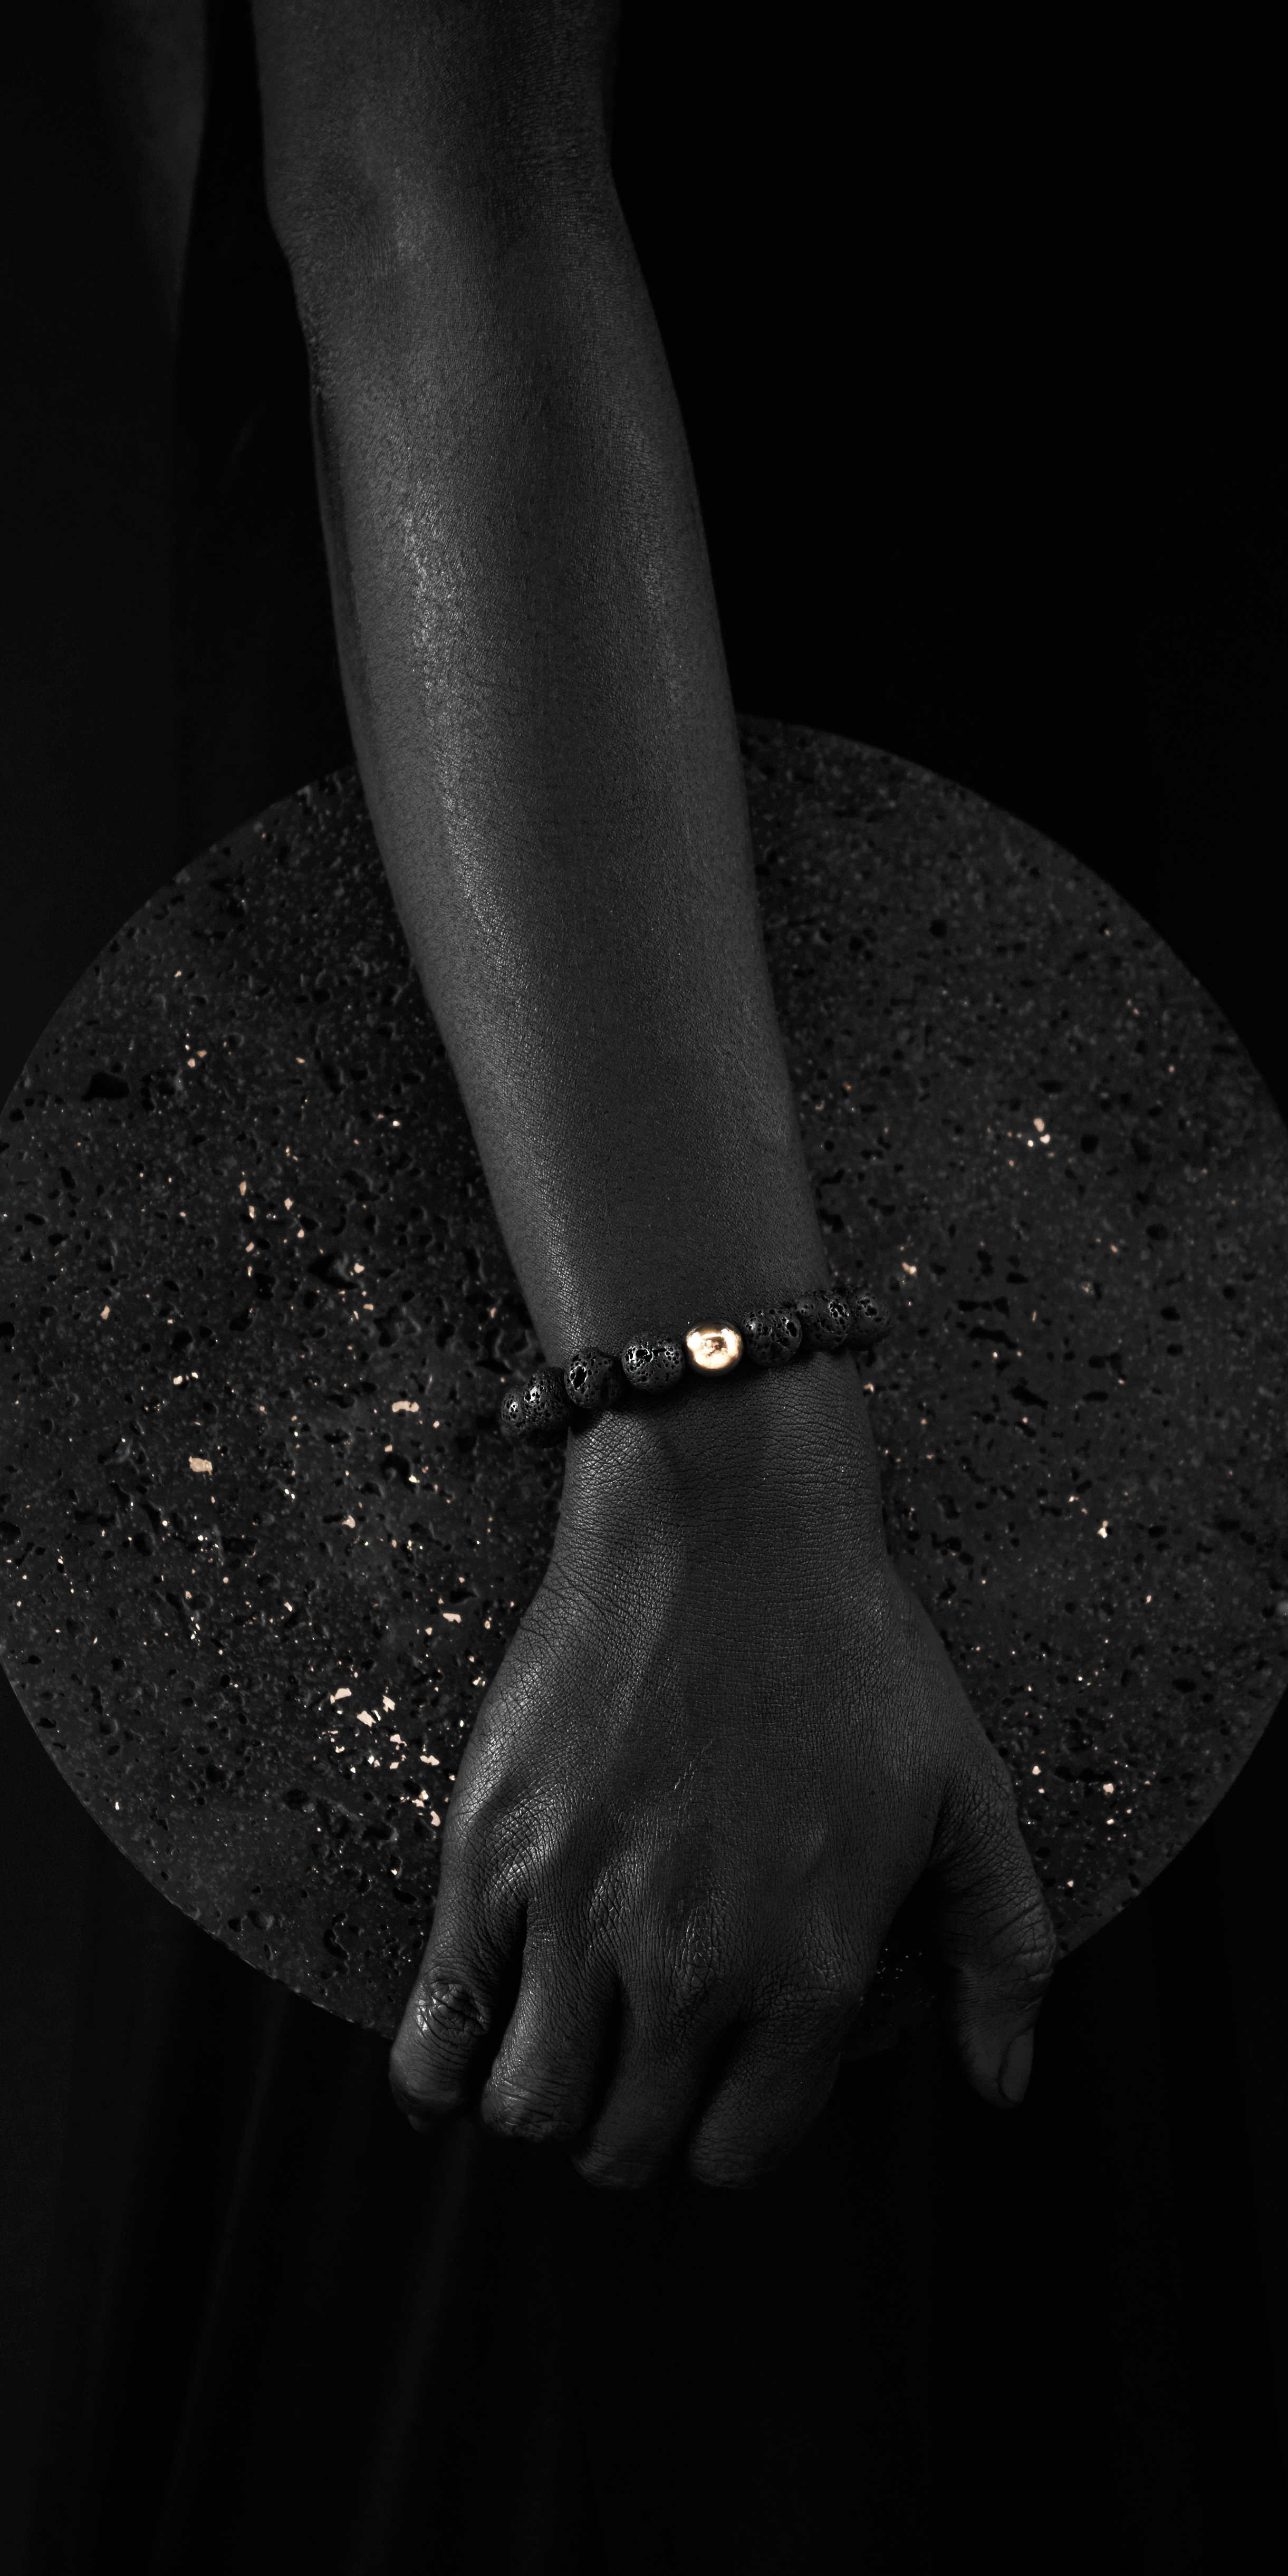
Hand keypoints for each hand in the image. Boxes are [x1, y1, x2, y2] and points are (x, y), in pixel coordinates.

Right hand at [389, 1360, 1057, 2188]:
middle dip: (635, 2128)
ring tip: (563, 2047)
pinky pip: (433, 2035)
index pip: (742, 2150)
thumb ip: (1003, 1954)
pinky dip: (433, 2080)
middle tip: (639, 2064)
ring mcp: (580, 1915)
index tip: (718, 2084)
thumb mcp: (969, 1799)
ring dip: (547, 2106)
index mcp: (811, 1970)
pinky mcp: (490, 1858)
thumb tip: (1004, 2087)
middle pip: (630, 2147)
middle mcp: (692, 1967)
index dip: (727, 2132)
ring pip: (532, 2113)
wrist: (724, 1526)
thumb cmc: (855, 1653)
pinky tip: (457, 2062)